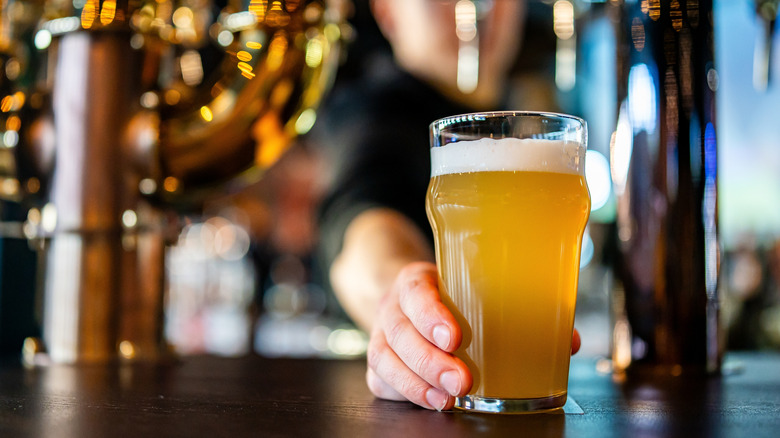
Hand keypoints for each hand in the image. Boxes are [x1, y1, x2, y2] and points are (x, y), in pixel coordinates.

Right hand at [366, 261, 581, 410]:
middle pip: (400, 333)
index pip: (416, 292)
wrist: (404, 297)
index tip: (455, 337)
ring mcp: (381, 336)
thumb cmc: (447, 295)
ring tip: (447, 400)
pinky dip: (406, 394)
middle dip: (430, 361)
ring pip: (385, 360)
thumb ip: (516, 308)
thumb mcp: (472, 287)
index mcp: (417, 281)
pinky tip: (432, 402)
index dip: (431, 315)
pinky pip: (382, 381)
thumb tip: (568, 341)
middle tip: (462, 381)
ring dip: (417, 384)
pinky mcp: (379, 363)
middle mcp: (393, 308)